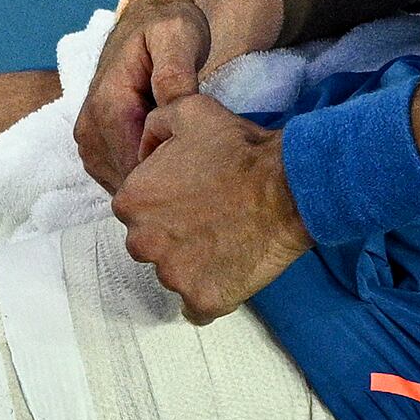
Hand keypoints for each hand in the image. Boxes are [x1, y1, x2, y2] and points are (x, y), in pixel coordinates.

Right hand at [75, 0, 213, 192]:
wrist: (145, 21)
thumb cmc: (167, 28)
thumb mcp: (178, 35)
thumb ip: (174, 71)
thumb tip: (171, 107)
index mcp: (107, 108)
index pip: (138, 168)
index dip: (174, 174)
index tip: (204, 161)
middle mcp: (89, 131)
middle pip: (131, 182)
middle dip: (167, 180)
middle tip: (202, 159)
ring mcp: (88, 144)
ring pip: (126, 185)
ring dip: (157, 181)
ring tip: (187, 157)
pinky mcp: (95, 151)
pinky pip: (121, 179)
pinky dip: (146, 177)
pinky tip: (171, 158)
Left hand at [109, 94, 311, 319]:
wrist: (288, 186)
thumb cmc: (239, 148)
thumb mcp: (188, 112)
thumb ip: (153, 125)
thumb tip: (144, 148)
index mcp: (130, 202)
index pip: (137, 208)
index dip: (165, 200)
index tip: (193, 194)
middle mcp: (141, 243)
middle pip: (150, 244)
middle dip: (174, 234)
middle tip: (211, 218)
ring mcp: (172, 276)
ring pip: (173, 274)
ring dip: (193, 263)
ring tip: (227, 241)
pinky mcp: (203, 300)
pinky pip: (196, 307)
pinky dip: (209, 294)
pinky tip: (229, 273)